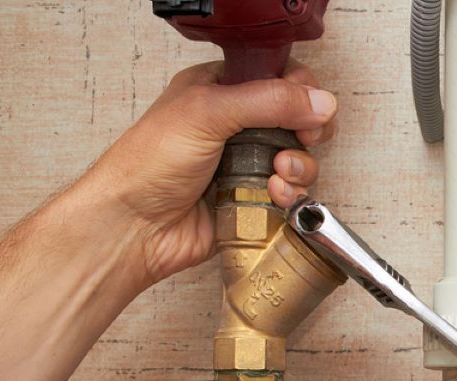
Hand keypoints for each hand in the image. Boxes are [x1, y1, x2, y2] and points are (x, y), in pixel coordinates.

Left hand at [78, 59, 338, 287]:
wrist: (135, 226)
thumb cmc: (149, 164)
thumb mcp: (207, 113)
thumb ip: (268, 101)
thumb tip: (321, 101)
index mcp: (220, 90)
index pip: (278, 77)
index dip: (301, 91)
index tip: (307, 108)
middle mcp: (237, 126)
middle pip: (298, 120)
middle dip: (307, 132)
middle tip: (302, 140)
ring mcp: (247, 165)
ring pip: (300, 159)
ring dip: (299, 167)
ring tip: (278, 173)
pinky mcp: (254, 199)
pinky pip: (291, 194)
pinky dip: (291, 195)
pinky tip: (272, 195)